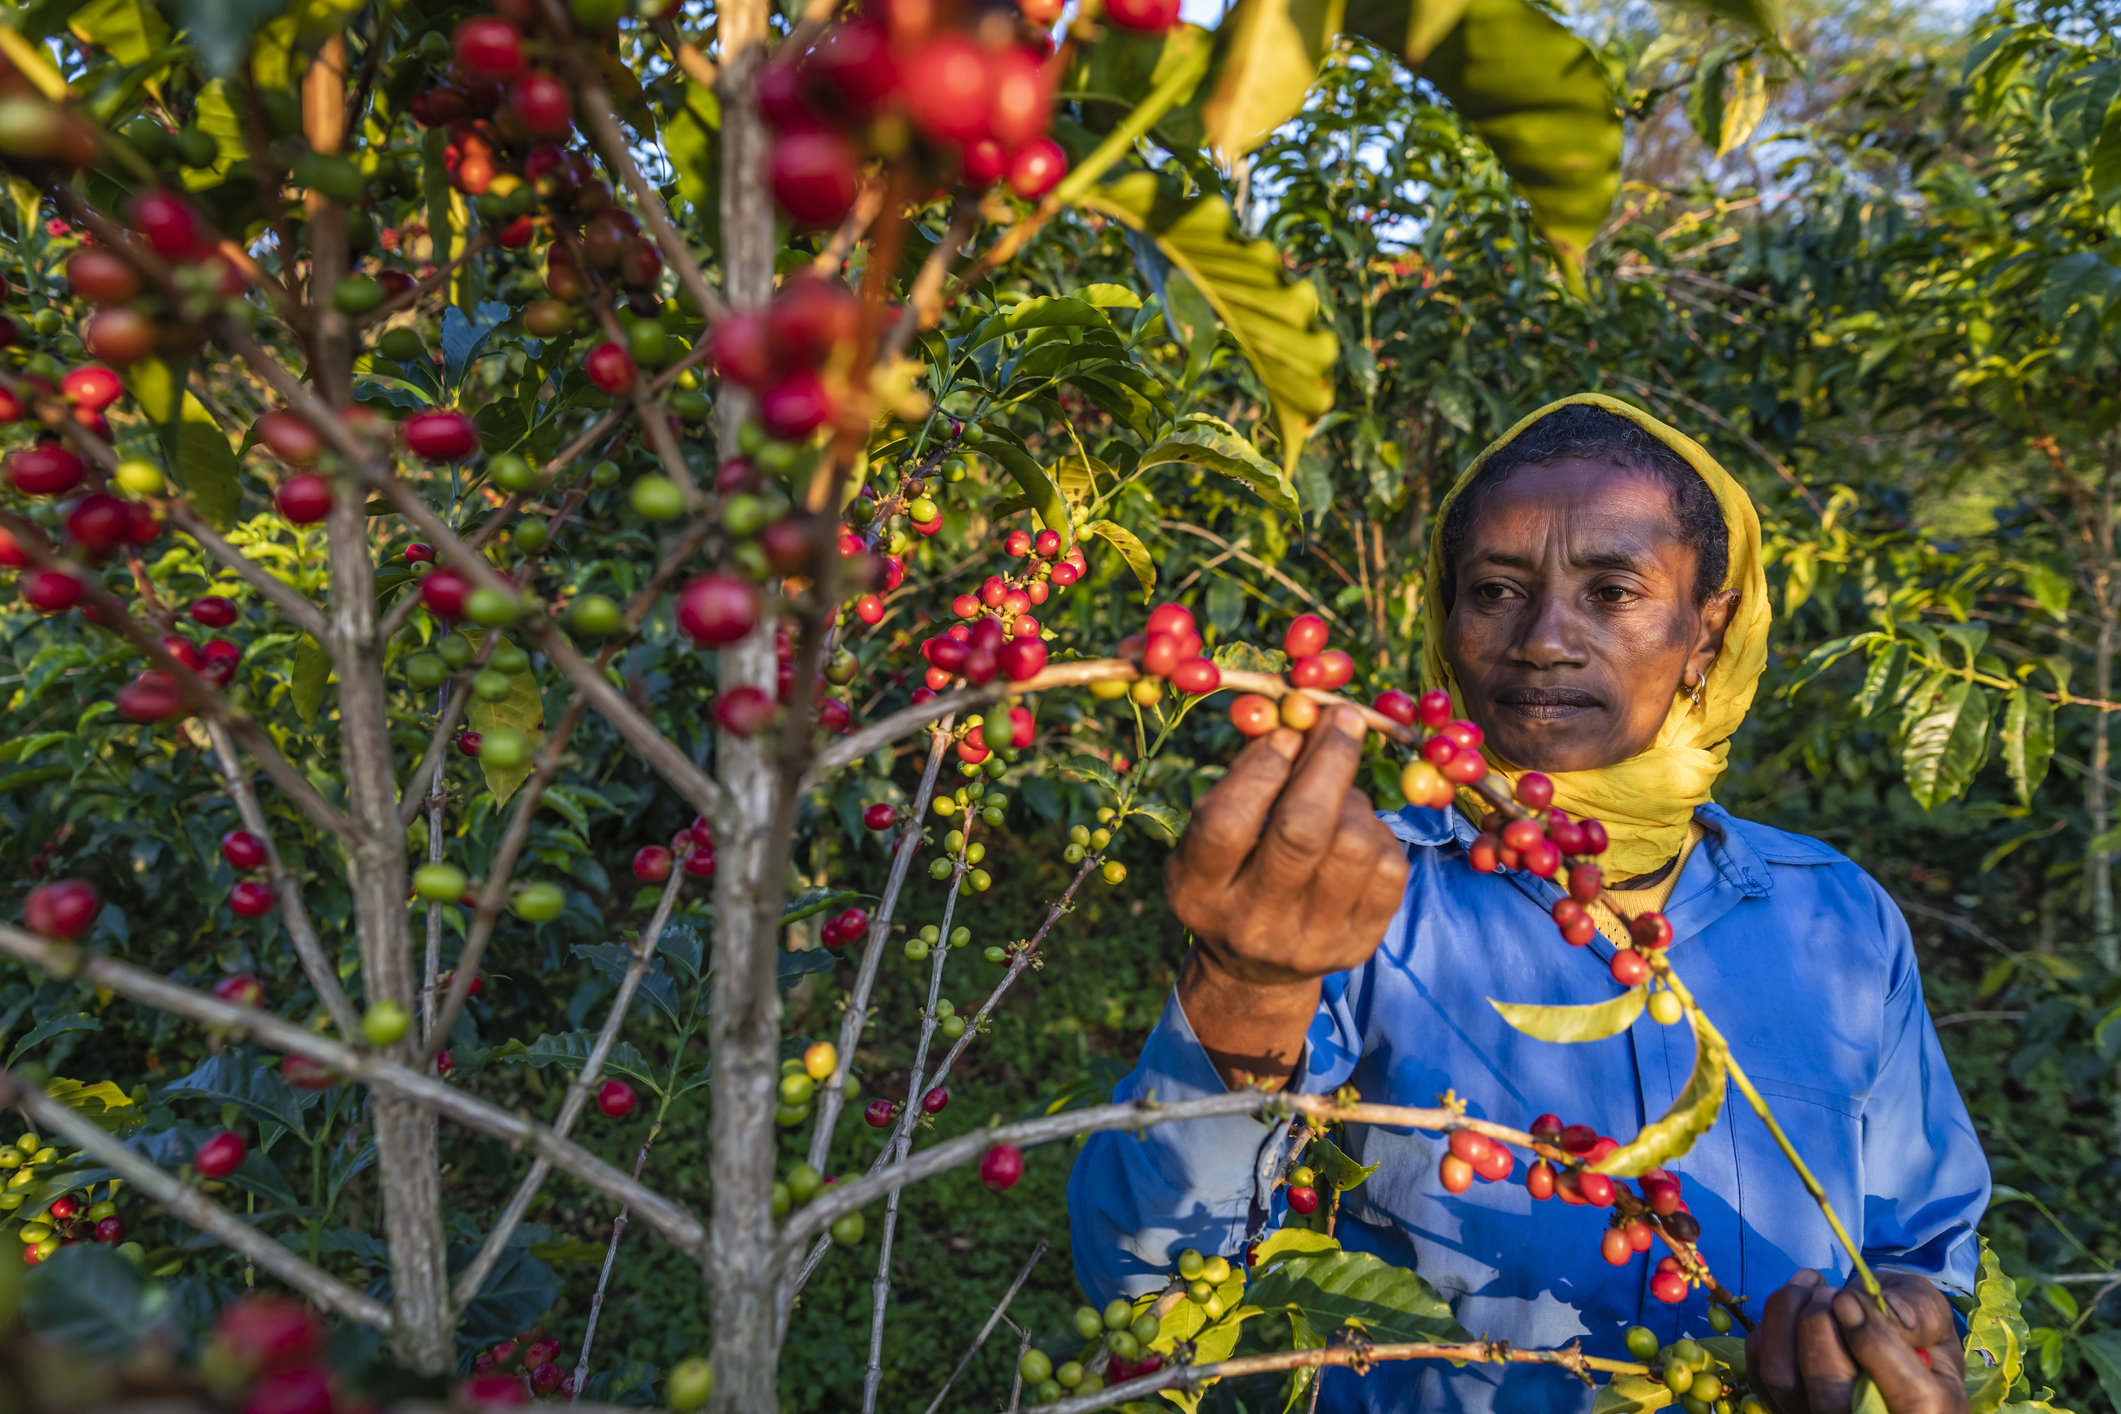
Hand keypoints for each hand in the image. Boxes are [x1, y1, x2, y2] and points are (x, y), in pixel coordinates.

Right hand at [1166, 709, 1408, 1085]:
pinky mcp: (1357, 946)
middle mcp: (1250, 922)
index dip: (1261, 767)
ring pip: (1353, 845)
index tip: (1286, 732)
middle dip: (1329, 760)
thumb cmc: (1230, 876)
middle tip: (1342, 718)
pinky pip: (1388, 868)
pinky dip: (1376, 832)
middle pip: (1301, 831)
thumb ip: (1244, 779)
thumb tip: (1298, 716)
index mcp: (1198, 890)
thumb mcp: (1209, 837)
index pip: (1227, 822)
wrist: (1255, 968)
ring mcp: (1309, 941)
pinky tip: (1355, 829)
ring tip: (1338, 791)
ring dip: (1352, 798)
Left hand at [1746, 1270, 1966, 1413]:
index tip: (1849, 1300)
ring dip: (1786, 1317)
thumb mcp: (1934, 1320)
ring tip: (1815, 1285)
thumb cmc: (1913, 1331)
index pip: (1910, 1400)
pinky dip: (1770, 1323)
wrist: (1880, 1338)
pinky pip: (1758, 1364)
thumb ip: (1920, 1315)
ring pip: (1781, 1377)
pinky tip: (1798, 1299)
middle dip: (1819, 1327)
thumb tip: (1890, 1311)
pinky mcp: (1779, 1403)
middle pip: (1830, 1396)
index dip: (1875, 1345)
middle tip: (1832, 1291)